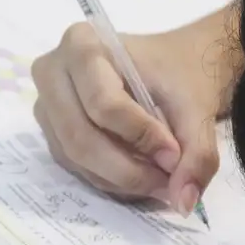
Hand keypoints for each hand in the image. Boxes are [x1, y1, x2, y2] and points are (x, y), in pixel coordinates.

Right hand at [31, 9, 235, 214]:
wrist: (175, 68)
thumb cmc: (180, 74)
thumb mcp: (197, 108)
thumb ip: (196, 153)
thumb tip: (184, 200)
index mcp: (82, 44)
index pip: (104, 104)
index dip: (141, 137)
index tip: (176, 155)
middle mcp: (52, 72)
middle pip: (81, 137)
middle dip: (128, 169)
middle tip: (168, 182)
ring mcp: (47, 107)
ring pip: (77, 159)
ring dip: (122, 179)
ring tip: (161, 178)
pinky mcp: (53, 135)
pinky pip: (77, 168)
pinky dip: (113, 180)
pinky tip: (142, 173)